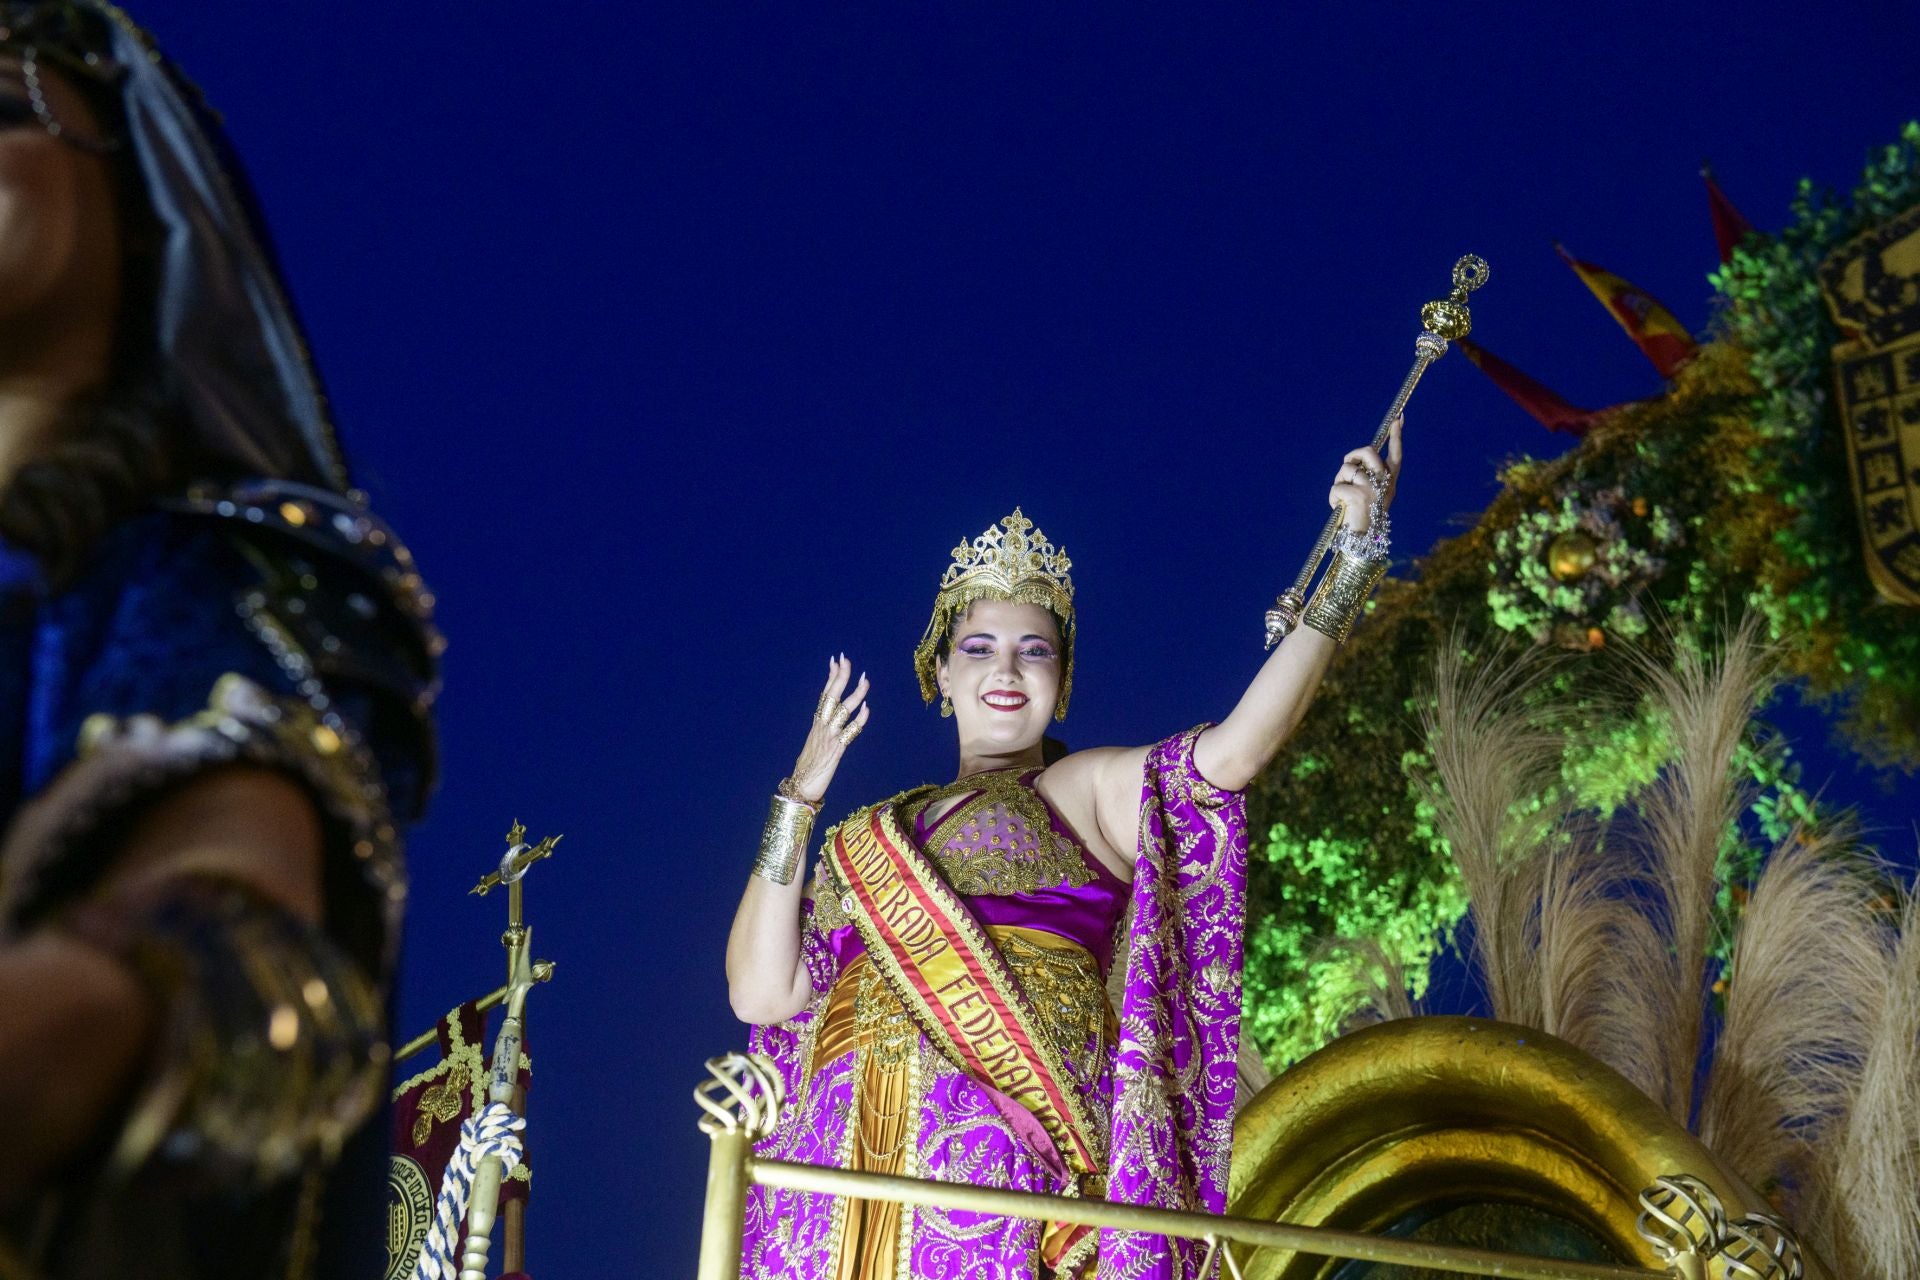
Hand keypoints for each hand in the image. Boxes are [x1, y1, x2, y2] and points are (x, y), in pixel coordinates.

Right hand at [789, 655, 869, 803]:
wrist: (801, 787)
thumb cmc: (808, 767)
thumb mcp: (815, 743)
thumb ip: (823, 730)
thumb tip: (827, 721)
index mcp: (816, 724)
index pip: (824, 694)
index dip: (831, 677)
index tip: (836, 660)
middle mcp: (821, 727)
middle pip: (831, 696)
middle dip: (840, 677)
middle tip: (847, 659)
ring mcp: (829, 737)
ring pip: (843, 710)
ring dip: (855, 694)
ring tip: (865, 680)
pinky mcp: (836, 750)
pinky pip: (849, 732)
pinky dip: (859, 720)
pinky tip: (867, 709)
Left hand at [1328, 414, 1402, 533]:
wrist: (1361, 540)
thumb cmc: (1361, 516)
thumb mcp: (1369, 494)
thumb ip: (1366, 477)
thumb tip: (1355, 464)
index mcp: (1389, 482)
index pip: (1395, 455)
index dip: (1397, 436)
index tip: (1399, 418)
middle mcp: (1385, 483)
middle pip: (1368, 452)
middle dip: (1353, 455)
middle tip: (1347, 470)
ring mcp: (1374, 489)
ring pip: (1348, 468)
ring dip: (1338, 480)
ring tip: (1341, 496)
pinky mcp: (1360, 497)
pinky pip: (1337, 486)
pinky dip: (1332, 497)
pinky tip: (1338, 507)